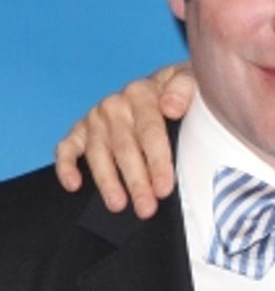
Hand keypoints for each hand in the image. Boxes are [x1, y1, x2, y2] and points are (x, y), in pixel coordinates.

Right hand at [54, 64, 194, 216]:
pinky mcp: (81, 130)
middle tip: (146, 208)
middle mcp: (115, 105)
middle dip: (136, 182)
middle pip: (125, 148)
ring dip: (107, 181)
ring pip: (98, 153)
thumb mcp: (192, 81)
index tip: (164, 188)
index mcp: (142, 93)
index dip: (157, 162)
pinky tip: (73, 185)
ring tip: (118, 205)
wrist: (166, 86)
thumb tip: (170, 107)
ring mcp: (96, 118)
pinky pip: (67, 148)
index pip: (150, 132)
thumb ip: (184, 89)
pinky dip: (66, 166)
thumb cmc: (182, 93)